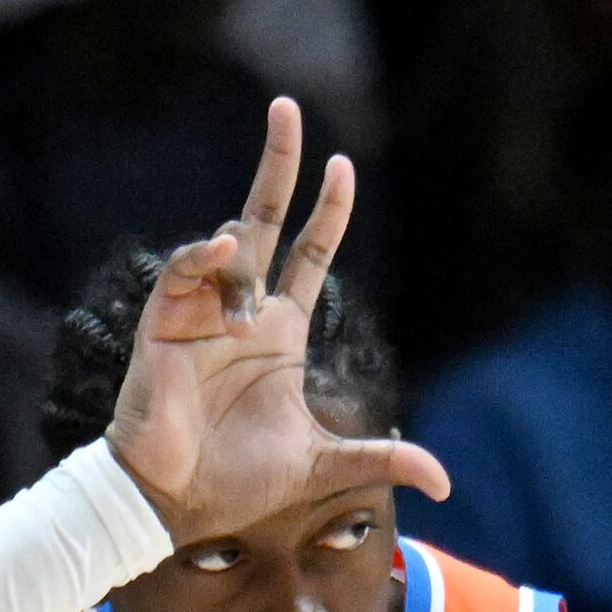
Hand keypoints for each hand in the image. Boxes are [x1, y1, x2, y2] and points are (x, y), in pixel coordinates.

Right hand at [102, 98, 450, 543]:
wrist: (177, 505)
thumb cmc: (241, 482)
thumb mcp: (325, 466)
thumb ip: (382, 459)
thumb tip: (445, 483)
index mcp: (282, 331)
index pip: (310, 252)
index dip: (328, 210)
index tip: (344, 165)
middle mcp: (243, 310)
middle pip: (266, 218)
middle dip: (280, 164)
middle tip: (289, 107)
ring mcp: (202, 312)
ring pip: (229, 245)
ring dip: (244, 245)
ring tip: (245, 305)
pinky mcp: (165, 324)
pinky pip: (185, 272)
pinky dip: (204, 256)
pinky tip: (224, 250)